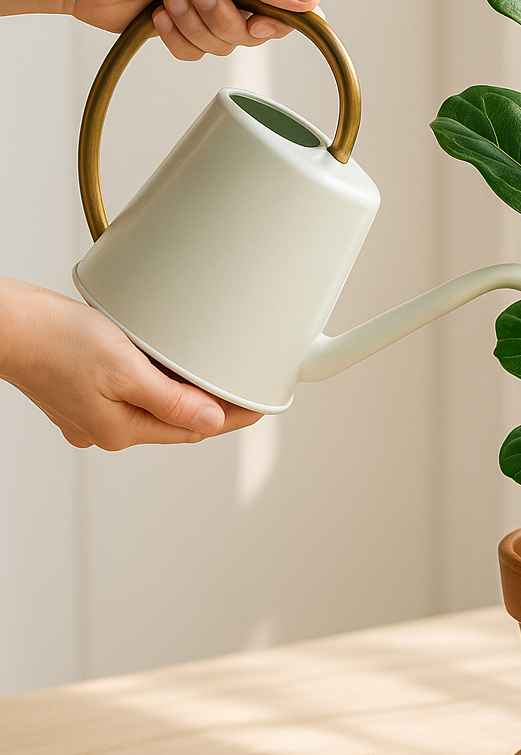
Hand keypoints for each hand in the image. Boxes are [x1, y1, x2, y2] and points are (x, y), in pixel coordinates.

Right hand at [0, 277, 261, 449]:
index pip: (194, 430)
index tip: (260, 407)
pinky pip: (132, 395)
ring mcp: (91, 415)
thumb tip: (214, 422)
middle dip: (211, 407)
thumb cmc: (56, 340)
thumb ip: (173, 401)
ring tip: (211, 377)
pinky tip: (164, 368)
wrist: (5, 324)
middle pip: (176, 422)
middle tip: (243, 389)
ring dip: (183, 394)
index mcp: (121, 430)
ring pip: (154, 408)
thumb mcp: (126, 369)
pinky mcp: (81, 395)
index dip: (232, 417)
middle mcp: (106, 429)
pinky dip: (155, 384)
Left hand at [69, 0, 320, 59]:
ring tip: (170, 1)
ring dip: (196, 27)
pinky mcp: (185, 26)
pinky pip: (200, 53)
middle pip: (258, 25)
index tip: (259, 22)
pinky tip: (159, 15)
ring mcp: (207, 2)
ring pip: (228, 43)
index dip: (277, 14)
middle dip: (224, 19)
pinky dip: (178, 39)